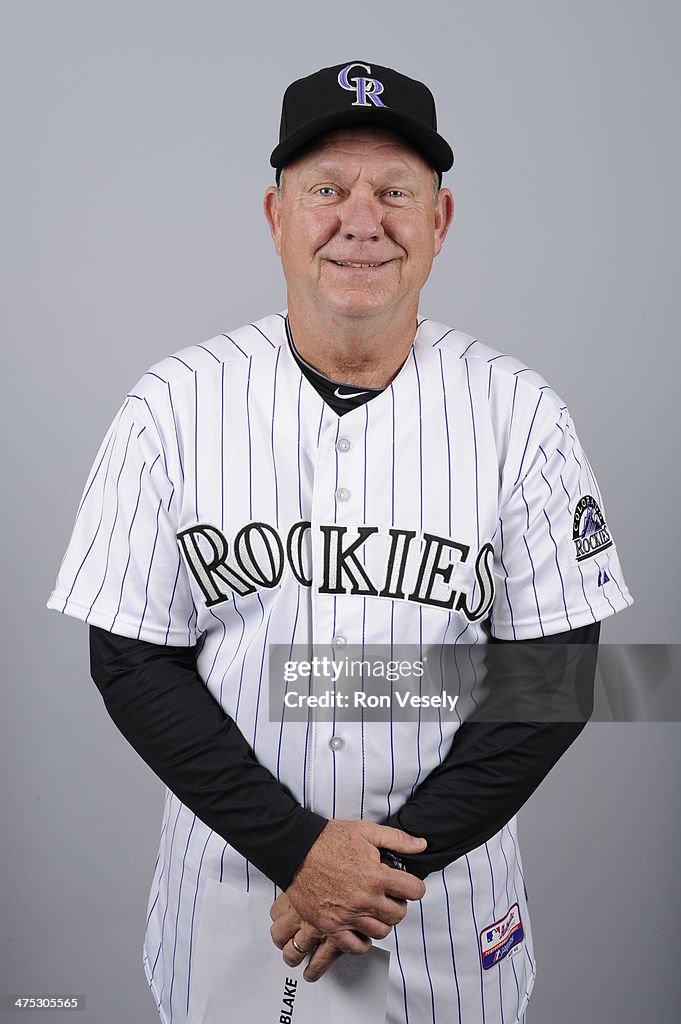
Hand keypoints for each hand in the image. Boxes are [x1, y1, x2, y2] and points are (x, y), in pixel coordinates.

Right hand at [275, 820, 426, 976]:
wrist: (296, 850)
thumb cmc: (328, 839)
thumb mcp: (366, 831)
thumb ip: (397, 839)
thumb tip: (421, 845)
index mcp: (376, 876)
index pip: (414, 891)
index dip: (414, 886)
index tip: (408, 885)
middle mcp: (364, 899)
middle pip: (399, 914)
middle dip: (399, 904)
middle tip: (390, 896)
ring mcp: (347, 916)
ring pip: (381, 931)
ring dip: (382, 921)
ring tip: (375, 909)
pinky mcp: (330, 926)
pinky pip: (355, 946)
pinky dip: (362, 941)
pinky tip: (361, 928)